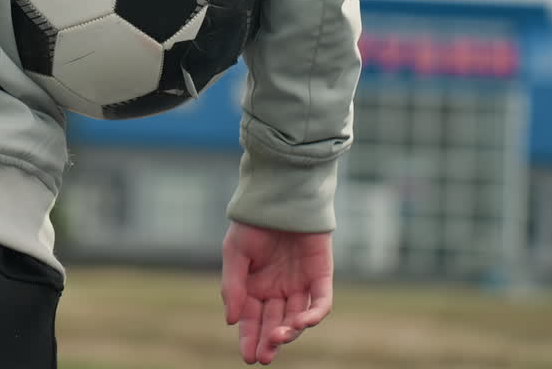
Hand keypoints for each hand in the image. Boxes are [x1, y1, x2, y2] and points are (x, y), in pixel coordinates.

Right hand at [220, 220, 333, 364]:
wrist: (280, 198)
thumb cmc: (253, 224)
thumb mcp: (235, 254)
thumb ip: (233, 287)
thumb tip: (231, 321)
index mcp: (254, 287)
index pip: (252, 320)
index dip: (250, 339)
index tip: (249, 356)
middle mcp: (278, 290)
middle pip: (275, 324)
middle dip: (270, 342)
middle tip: (264, 356)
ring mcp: (300, 285)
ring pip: (297, 318)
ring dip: (290, 331)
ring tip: (279, 337)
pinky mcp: (320, 277)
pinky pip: (320, 303)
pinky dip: (313, 315)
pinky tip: (301, 322)